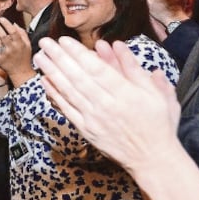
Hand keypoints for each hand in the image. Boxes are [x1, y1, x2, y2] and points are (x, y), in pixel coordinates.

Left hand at [0, 17, 33, 81]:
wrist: (21, 72)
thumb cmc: (24, 57)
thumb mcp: (27, 44)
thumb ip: (22, 33)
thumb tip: (14, 24)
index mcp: (20, 44)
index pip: (13, 31)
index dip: (6, 24)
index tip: (1, 18)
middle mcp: (12, 49)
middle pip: (3, 35)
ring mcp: (4, 55)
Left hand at [34, 36, 181, 172]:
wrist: (152, 159)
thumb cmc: (158, 123)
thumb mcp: (157, 92)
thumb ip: (134, 68)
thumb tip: (117, 45)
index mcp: (126, 94)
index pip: (97, 69)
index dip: (78, 54)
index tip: (64, 40)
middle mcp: (107, 105)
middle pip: (78, 77)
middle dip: (59, 58)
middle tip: (45, 42)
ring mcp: (93, 119)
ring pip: (69, 92)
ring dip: (52, 73)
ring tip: (39, 57)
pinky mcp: (86, 130)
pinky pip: (67, 109)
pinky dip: (55, 95)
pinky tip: (45, 81)